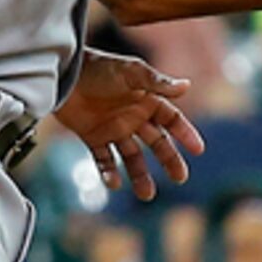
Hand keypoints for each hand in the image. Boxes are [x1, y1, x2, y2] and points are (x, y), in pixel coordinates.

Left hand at [59, 52, 202, 199]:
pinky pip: (104, 160)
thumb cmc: (98, 67)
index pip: (172, 120)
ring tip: (147, 194)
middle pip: (157, 143)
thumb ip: (156, 82)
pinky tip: (115, 184)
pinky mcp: (93, 137)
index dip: (185, 134)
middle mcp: (133, 117)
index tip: (198, 150)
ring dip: (140, 175)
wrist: (62, 73)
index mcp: (146, 100)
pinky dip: (109, 173)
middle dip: (169, 160)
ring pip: (132, 157)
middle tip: (180, 178)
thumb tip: (187, 86)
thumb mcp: (130, 72)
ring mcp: (113, 129)